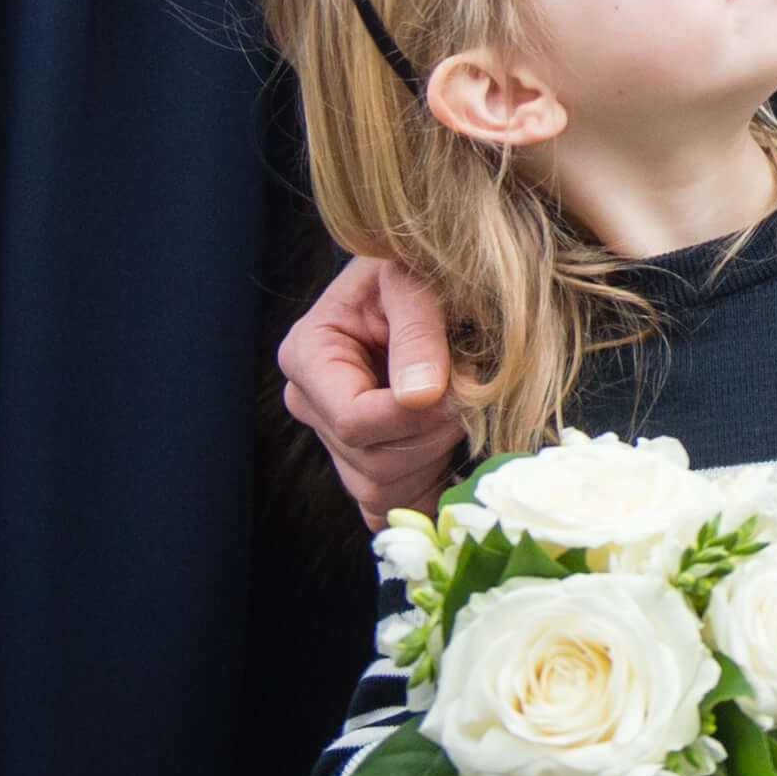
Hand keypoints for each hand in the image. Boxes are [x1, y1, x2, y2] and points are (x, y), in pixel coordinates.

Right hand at [282, 255, 467, 526]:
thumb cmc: (418, 270)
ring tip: (456, 406)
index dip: (415, 415)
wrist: (424, 281)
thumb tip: (421, 395)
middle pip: (372, 461)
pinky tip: (446, 454)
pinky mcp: (359, 462)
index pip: (355, 420)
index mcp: (308, 356)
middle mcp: (309, 404)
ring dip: (435, 454)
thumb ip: (418, 330)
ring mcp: (331, 439)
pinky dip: (421, 487)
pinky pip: (384, 505)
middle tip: (468, 390)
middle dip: (433, 433)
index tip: (461, 385)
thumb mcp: (417, 280)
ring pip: (381, 488)